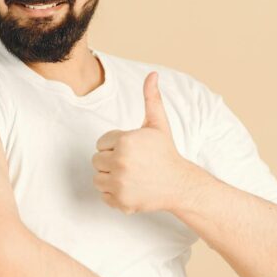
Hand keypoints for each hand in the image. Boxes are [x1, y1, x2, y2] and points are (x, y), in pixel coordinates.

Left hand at [92, 71, 200, 213]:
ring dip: (110, 177)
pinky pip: (103, 195)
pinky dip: (114, 194)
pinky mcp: (120, 201)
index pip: (101, 143)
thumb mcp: (158, 124)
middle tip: (132, 163)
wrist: (179, 184)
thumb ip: (151, 98)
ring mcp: (119, 184)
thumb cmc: (165, 153)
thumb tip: (153, 75)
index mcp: (124, 141)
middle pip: (96, 160)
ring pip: (97, 178)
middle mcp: (119, 162)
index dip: (115, 145)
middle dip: (111, 160)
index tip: (133, 150)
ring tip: (130, 175)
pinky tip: (131, 188)